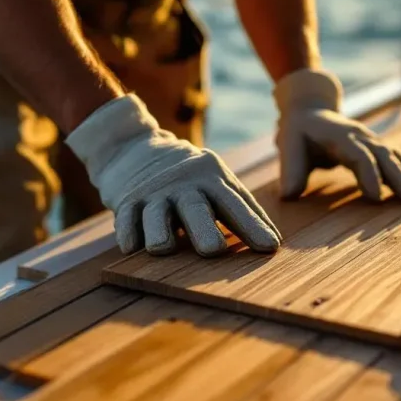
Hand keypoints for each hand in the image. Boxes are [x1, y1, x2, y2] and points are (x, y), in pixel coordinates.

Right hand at [65, 95, 280, 256]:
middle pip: (195, 209)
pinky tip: (131, 247)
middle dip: (205, 229)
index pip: (235, 204)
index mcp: (212, 178)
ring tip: (162, 248)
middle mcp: (184, 185)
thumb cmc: (189, 180)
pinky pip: (126, 218)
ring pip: (157, 215)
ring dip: (160, 232)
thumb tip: (274, 245)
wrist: (134, 150)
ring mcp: (154, 193)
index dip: (252, 225)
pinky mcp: (127, 201)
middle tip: (214, 250)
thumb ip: (243, 210)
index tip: (269, 247)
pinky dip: (128, 233)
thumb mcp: (217, 183)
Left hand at [273, 69, 400, 202]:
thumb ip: (290, 170)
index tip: (376, 198)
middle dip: (400, 178)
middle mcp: (360, 136)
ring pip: (395, 156)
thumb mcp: (289, 146)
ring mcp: (371, 139)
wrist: (310, 108)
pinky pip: (397, 158)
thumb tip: (288, 196)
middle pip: (384, 156)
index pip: (359, 156)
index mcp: (340, 136)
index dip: (368, 176)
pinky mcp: (376, 146)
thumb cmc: (297, 131)